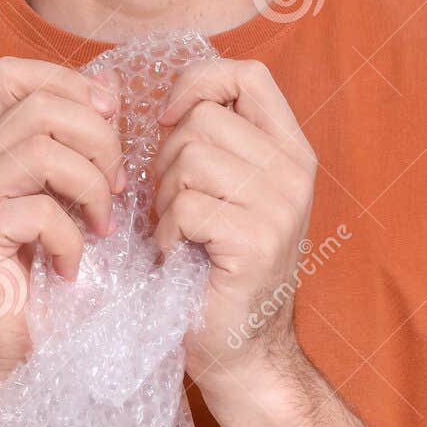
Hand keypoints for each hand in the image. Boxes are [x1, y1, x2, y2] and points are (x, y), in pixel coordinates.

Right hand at [0, 56, 122, 389]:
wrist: (23, 359)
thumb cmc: (56, 282)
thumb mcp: (78, 200)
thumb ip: (84, 146)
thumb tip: (107, 84)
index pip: (13, 73)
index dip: (68, 83)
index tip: (110, 123)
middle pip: (39, 106)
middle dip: (98, 141)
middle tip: (117, 189)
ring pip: (39, 150)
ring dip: (90, 187)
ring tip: (102, 227)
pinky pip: (37, 211)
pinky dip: (71, 238)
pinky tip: (73, 266)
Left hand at [152, 57, 317, 391]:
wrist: (241, 350)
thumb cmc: (214, 268)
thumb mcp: (220, 190)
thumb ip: (204, 141)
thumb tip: (131, 89)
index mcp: (290, 150)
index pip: (247, 75)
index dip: (197, 84)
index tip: (167, 121)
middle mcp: (295, 172)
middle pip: (204, 119)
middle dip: (167, 160)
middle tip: (173, 207)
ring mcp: (282, 206)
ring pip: (190, 159)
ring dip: (164, 199)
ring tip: (177, 233)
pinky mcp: (258, 240)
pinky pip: (186, 206)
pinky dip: (165, 232)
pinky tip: (176, 255)